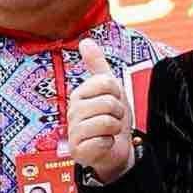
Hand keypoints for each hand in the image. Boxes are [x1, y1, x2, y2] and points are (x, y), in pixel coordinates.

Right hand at [68, 37, 136, 182]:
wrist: (116, 149)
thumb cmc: (111, 118)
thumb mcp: (109, 89)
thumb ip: (98, 66)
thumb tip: (85, 41)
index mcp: (79, 94)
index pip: (107, 82)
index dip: (118, 93)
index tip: (114, 102)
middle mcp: (73, 111)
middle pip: (109, 103)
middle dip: (119, 113)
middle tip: (113, 120)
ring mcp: (73, 132)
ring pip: (107, 122)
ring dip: (115, 129)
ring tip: (109, 132)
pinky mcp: (78, 151)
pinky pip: (103, 141)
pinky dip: (109, 144)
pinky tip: (103, 144)